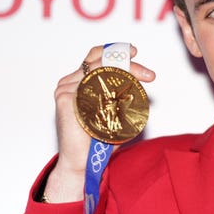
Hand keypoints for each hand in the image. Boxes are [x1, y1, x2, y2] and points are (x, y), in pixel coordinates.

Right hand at [44, 45, 155, 201]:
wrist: (81, 162)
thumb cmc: (97, 138)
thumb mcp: (113, 111)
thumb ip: (120, 96)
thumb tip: (140, 84)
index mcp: (77, 82)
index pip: (96, 58)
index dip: (114, 51)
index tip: (133, 52)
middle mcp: (69, 82)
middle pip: (100, 61)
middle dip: (127, 63)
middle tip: (147, 73)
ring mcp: (66, 89)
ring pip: (99, 70)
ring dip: (125, 73)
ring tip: (143, 79)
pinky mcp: (66, 98)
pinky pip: (92, 85)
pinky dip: (111, 87)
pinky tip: (125, 93)